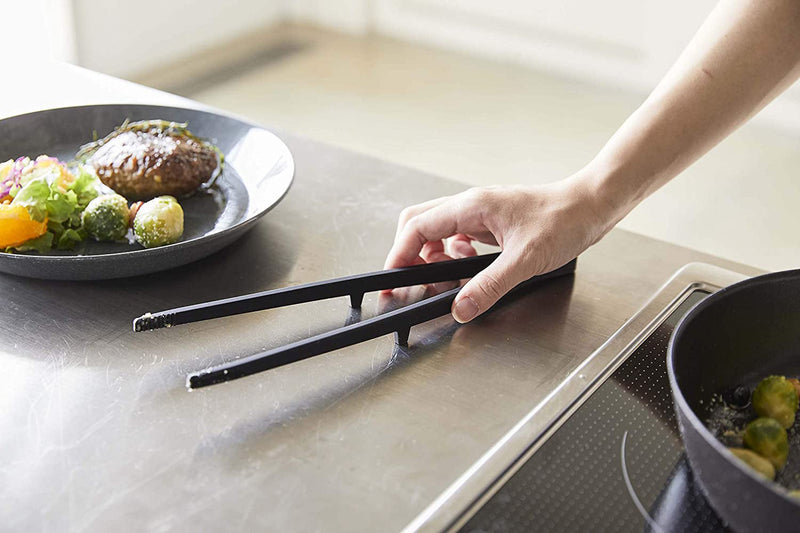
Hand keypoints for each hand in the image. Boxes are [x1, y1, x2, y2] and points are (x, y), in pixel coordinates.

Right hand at [384, 175, 614, 322]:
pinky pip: (457, 237)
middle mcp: (470, 205)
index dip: (399, 254)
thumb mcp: (525, 260)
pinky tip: (470, 268)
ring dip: (433, 257)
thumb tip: (461, 307)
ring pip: (437, 232)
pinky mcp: (490, 223)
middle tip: (413, 282)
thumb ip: (489, 285)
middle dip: (410, 254)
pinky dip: (453, 256)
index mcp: (472, 206)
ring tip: (447, 280)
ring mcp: (480, 213)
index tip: (392, 279)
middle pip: (419, 224)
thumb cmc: (563, 220)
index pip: (417, 227)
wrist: (589, 207)